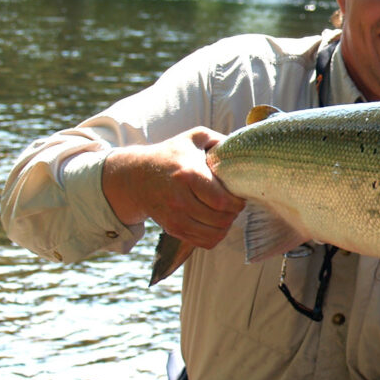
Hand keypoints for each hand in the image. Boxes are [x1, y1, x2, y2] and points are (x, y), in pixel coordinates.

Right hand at [102, 127, 244, 248]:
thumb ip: (220, 140)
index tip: (239, 195)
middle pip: (220, 219)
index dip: (237, 202)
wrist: (136, 176)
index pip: (221, 200)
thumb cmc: (171, 155)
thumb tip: (242, 148)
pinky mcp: (173, 228)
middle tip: (234, 204)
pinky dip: (215, 236)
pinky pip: (204, 242)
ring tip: (225, 213)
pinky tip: (215, 223)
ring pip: (214, 234)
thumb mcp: (194, 138)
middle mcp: (179, 198)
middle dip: (234, 213)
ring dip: (226, 225)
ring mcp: (174, 216)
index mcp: (188, 174)